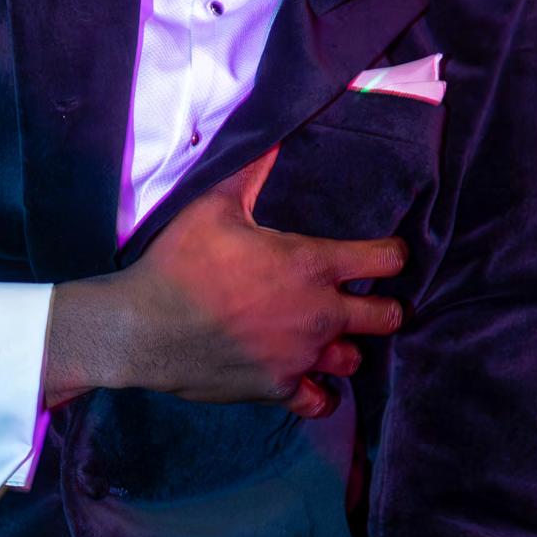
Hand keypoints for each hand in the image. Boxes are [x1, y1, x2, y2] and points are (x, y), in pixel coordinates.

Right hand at [46, 148, 405, 418]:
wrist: (143, 328)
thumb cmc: (181, 262)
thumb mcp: (214, 205)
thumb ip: (251, 171)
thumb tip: (271, 134)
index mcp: (310, 265)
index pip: (384, 261)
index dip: (392, 255)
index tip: (386, 255)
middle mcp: (318, 315)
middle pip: (387, 318)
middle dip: (383, 307)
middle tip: (367, 301)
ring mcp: (301, 357)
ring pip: (354, 360)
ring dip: (346, 347)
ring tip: (330, 337)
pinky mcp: (278, 389)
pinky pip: (319, 402)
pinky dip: (318, 392)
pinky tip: (307, 379)